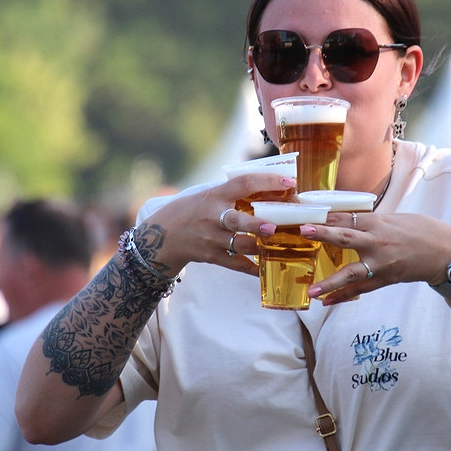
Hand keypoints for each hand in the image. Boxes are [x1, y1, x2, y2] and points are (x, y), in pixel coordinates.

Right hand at [141, 173, 294, 275]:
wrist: (161, 235)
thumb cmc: (193, 210)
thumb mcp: (209, 195)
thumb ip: (235, 193)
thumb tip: (272, 189)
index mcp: (216, 195)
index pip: (243, 183)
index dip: (267, 182)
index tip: (289, 183)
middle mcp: (212, 216)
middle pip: (236, 220)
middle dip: (256, 224)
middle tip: (274, 227)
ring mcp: (211, 238)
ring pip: (239, 244)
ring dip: (260, 246)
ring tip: (278, 246)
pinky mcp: (210, 256)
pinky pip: (234, 263)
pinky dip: (251, 268)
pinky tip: (265, 269)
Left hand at [301, 212, 450, 303]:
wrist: (445, 252)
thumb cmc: (420, 231)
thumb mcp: (394, 218)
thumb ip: (369, 222)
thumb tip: (343, 220)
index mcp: (379, 223)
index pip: (347, 218)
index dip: (326, 216)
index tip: (307, 214)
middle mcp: (378, 243)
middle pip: (346, 238)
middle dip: (323, 234)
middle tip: (303, 231)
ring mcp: (381, 264)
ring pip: (352, 273)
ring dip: (330, 283)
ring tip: (312, 291)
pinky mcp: (385, 279)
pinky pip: (361, 290)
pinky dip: (343, 296)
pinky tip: (327, 302)